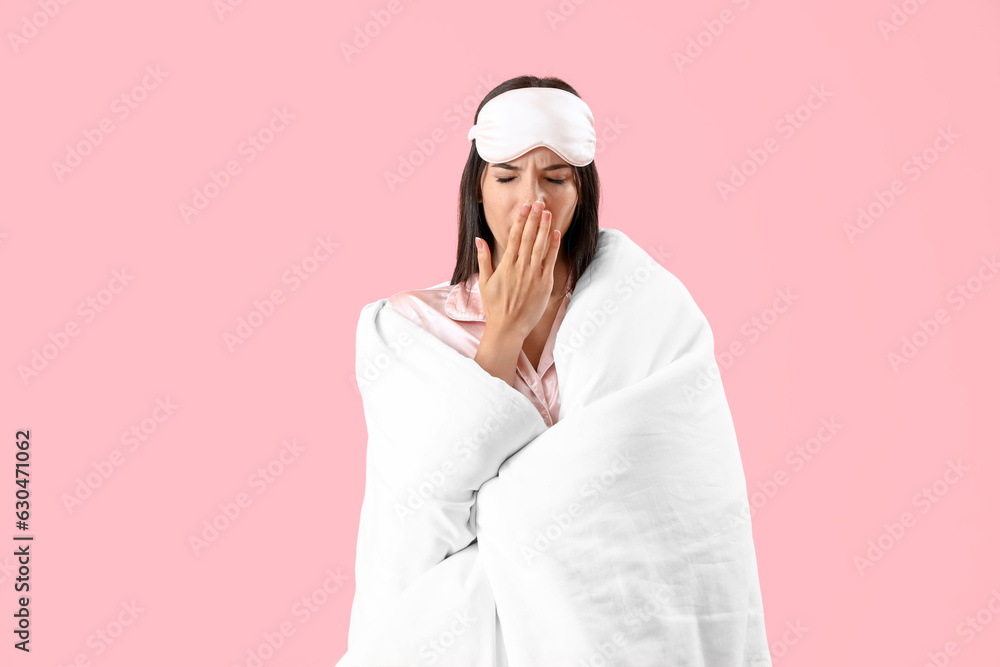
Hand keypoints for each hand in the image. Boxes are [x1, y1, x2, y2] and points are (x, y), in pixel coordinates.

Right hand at [475, 200, 561, 341]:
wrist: (508, 328)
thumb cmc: (495, 307)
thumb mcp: (485, 282)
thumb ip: (483, 259)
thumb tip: (479, 240)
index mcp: (505, 265)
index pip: (514, 237)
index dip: (520, 220)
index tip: (524, 207)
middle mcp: (520, 268)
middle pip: (528, 237)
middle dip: (533, 218)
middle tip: (538, 202)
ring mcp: (533, 275)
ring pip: (540, 246)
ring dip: (544, 228)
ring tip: (547, 212)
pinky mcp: (544, 284)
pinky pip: (550, 261)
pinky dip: (553, 246)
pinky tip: (555, 233)